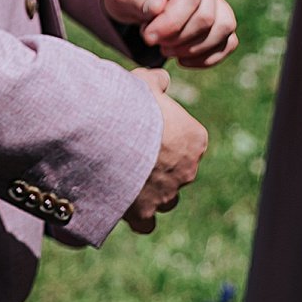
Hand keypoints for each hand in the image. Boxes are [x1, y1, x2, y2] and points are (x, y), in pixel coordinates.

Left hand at [103, 0, 238, 66]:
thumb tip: (159, 8)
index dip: (171, 23)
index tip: (148, 37)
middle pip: (206, 16)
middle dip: (177, 38)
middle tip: (151, 39)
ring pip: (223, 28)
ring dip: (194, 48)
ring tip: (165, 49)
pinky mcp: (220, 15)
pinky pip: (228, 40)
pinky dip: (209, 56)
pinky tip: (183, 60)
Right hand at [124, 68, 206, 234]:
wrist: (106, 134)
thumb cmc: (128, 104)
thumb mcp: (143, 80)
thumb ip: (157, 80)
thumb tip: (163, 78)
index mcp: (195, 139)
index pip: (187, 138)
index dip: (163, 131)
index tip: (141, 124)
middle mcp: (188, 170)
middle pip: (177, 169)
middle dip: (157, 162)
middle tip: (127, 147)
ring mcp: (168, 194)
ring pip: (167, 197)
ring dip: (151, 190)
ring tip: (122, 175)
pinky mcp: (144, 212)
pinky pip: (146, 223)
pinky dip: (137, 216)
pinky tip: (119, 203)